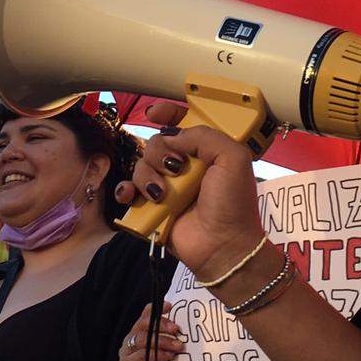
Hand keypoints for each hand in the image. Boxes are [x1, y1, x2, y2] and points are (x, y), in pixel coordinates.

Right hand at [116, 103, 267, 278]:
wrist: (224, 247)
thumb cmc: (234, 205)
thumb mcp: (233, 159)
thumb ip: (206, 136)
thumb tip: (173, 135)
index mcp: (205, 151)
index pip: (182, 124)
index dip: (167, 114)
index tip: (155, 113)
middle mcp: (184, 166)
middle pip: (156, 143)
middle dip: (160, 152)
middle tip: (176, 169)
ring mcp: (167, 187)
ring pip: (140, 165)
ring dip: (147, 176)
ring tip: (162, 194)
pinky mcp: (152, 207)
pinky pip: (128, 191)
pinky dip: (126, 191)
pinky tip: (132, 196)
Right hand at [119, 302, 184, 360]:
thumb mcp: (165, 351)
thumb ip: (171, 340)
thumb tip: (188, 331)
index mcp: (140, 332)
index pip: (146, 315)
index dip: (157, 308)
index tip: (170, 306)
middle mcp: (131, 338)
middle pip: (144, 325)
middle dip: (161, 324)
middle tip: (177, 329)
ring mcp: (127, 351)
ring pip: (142, 339)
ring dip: (162, 341)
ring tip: (178, 346)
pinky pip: (141, 356)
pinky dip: (156, 354)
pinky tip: (168, 356)